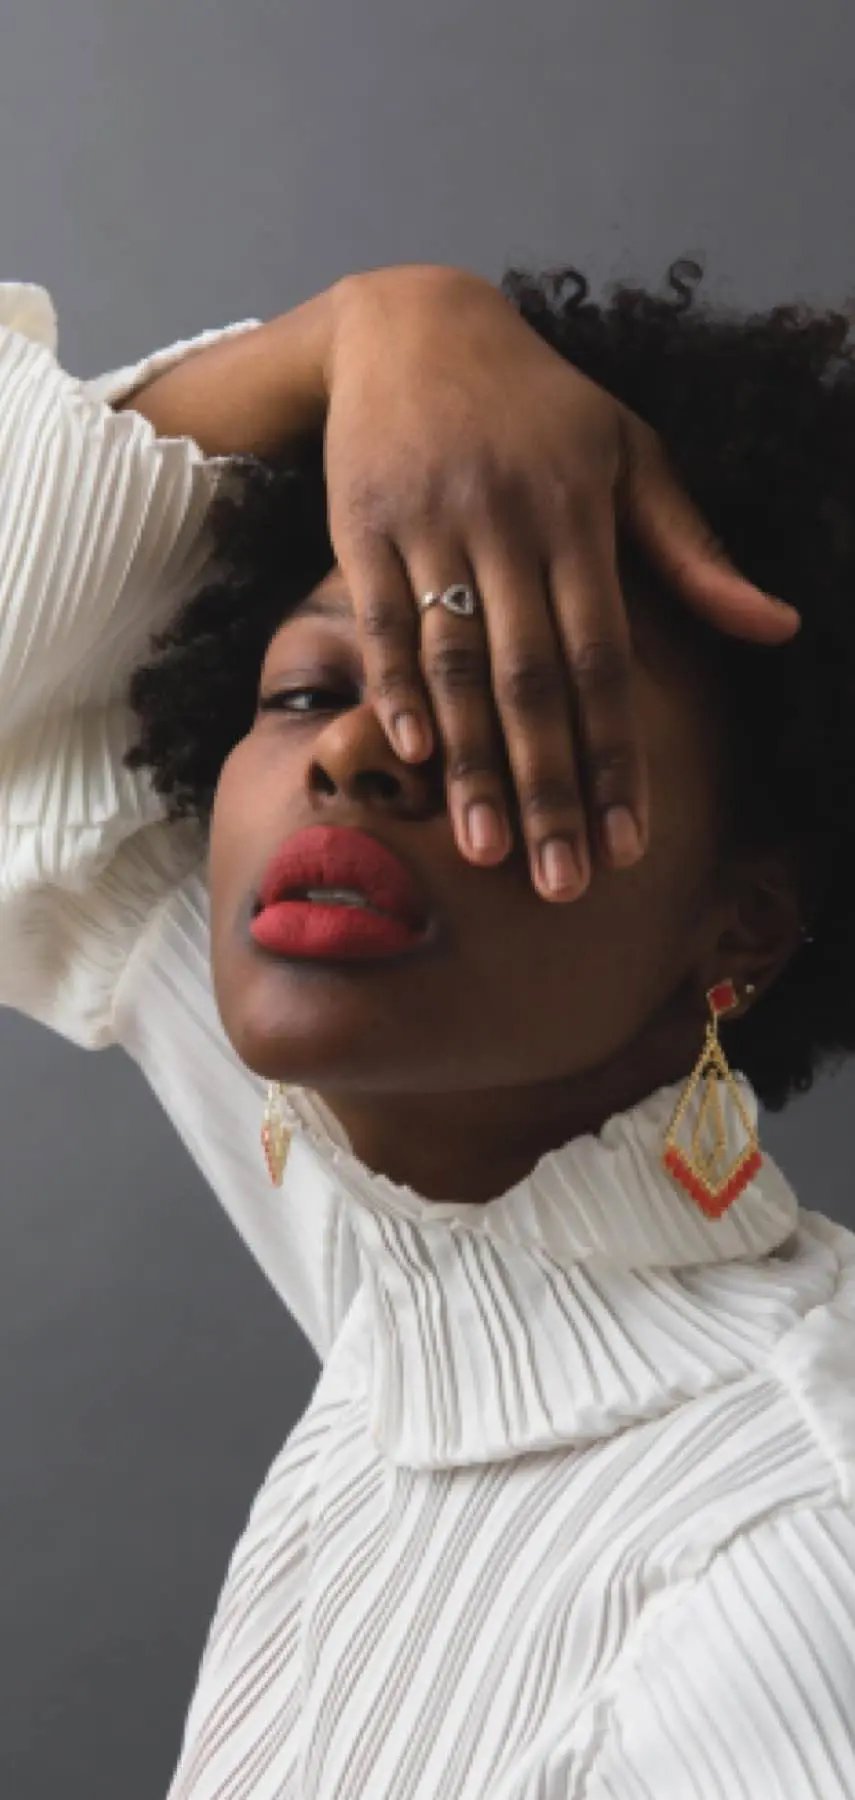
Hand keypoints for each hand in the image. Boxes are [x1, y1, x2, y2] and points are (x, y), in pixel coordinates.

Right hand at [323, 265, 798, 901]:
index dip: (619, 756)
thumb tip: (780, 627)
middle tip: (562, 882)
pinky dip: (394, 689)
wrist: (410, 325)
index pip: (607, 659)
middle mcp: (508, 523)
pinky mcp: (360, 524)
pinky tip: (410, 759)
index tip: (630, 841)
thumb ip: (694, 551)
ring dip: (473, 763)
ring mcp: (430, 524)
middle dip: (550, 789)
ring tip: (487, 852)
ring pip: (454, 662)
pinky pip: (381, 620)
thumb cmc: (538, 405)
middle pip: (532, 679)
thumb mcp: (630, 454)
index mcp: (581, 514)